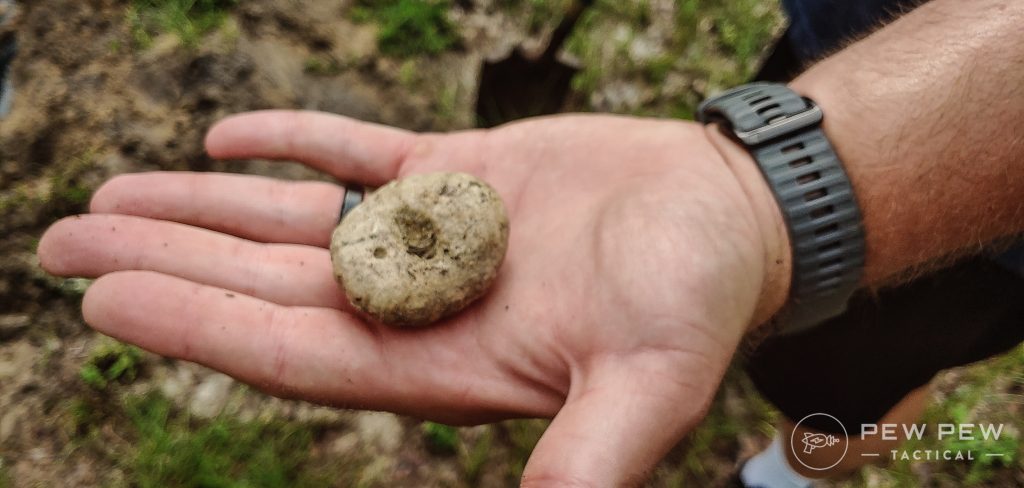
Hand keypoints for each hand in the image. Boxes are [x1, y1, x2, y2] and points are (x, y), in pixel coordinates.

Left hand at [39, 111, 787, 485]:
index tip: (107, 291)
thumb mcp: (649, 385)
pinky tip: (228, 139)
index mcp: (446, 362)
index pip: (296, 351)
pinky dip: (297, 142)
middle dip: (170, 260)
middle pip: (270, 285)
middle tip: (63, 237)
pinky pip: (358, 155)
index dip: (199, 324)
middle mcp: (422, 302)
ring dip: (206, 207)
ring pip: (296, 221)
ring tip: (113, 193)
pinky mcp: (459, 173)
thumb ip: (587, 463)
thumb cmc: (699, 300)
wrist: (730, 216)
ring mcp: (435, 233)